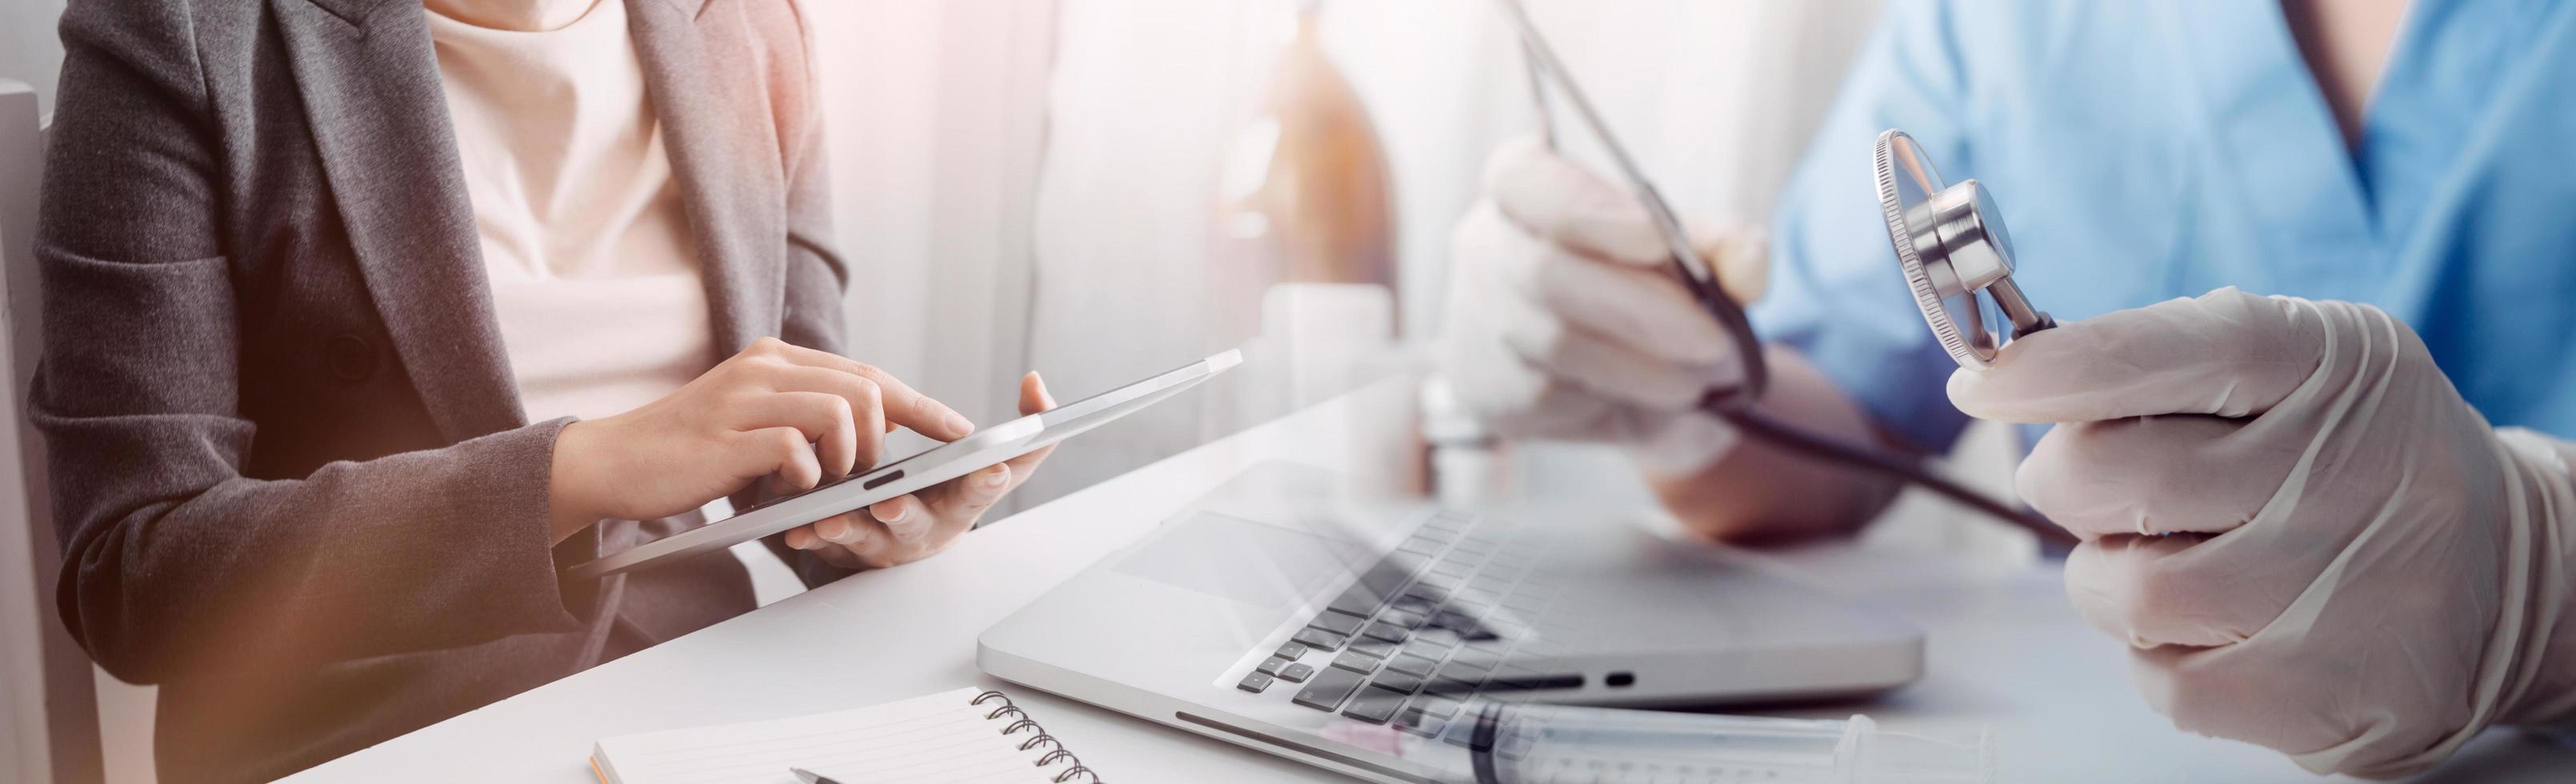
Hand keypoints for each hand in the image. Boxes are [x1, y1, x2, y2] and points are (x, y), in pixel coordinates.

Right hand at [547, 337, 973, 542]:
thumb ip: (808, 414)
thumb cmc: (693, 451)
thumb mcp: (757, 420)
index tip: (957, 430)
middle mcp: (766, 367)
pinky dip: (806, 474)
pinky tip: (784, 486)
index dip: (919, 403)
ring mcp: (746, 398)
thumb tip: (877, 429)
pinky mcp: (729, 436)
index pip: (867, 373)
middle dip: (884, 438)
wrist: (616, 461)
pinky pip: (798, 447)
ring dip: (846, 457)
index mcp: (777, 359)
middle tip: (864, 473)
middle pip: (866, 388)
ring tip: (822, 479)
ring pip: (841, 411)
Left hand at [779, 372, 1057, 568]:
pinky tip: (796, 528)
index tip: (992, 467)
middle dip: (905, 512)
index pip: (982, 489)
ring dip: (847, 527)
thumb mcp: (994, 469)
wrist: (907, 538)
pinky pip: (825, 546)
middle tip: (889, 502)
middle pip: (916, 522)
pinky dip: (811, 535)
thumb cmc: (950, 495)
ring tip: (829, 518)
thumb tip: (1036, 383)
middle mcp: (924, 527)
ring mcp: (884, 542)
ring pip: (864, 537)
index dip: (988, 480)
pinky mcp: (847, 550)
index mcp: (961, 503)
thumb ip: (1029, 431)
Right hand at [1437, 135, 1767, 474]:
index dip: (1588, 210)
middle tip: (1713, 338)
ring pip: (1553, 342)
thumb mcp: (1688, 253)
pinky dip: (1613, 396)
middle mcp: (1482, 247)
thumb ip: (1726, 246)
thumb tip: (1748, 271)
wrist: (1609, 368)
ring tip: (1697, 375)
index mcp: (1520, 186)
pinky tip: (1649, 393)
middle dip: (1639, 307)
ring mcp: (1473, 320)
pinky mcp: (1483, 386)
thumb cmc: (1640, 285)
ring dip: (1638, 364)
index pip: (1526, 180)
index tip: (1658, 238)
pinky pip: (1549, 395)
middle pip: (1545, 272)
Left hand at [1949, 288, 2575, 776]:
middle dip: (2069, 483)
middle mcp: (2348, 469)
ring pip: (2128, 586)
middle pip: (2117, 474)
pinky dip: (2157, 655)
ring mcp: (2343, 586)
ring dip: (2109, 577)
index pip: (2181, 348)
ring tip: (2165, 560)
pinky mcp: (2327, 691)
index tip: (1983, 384)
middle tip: (2100, 490)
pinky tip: (2211, 629)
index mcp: (2333, 365)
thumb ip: (2168, 361)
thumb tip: (2019, 381)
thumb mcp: (2299, 369)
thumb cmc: (2354, 460)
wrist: (2502, 575)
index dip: (2063, 367)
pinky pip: (2165, 678)